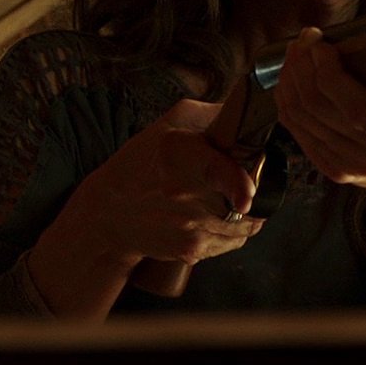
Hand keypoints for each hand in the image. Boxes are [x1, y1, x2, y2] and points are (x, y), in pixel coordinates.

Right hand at [30, 99, 264, 319]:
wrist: (109, 211)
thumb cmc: (143, 161)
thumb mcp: (172, 123)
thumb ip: (215, 114)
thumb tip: (252, 116)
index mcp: (181, 155)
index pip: (217, 172)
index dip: (239, 185)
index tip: (249, 195)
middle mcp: (186, 195)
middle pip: (248, 197)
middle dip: (255, 187)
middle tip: (243, 176)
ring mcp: (190, 227)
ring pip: (248, 224)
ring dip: (248, 211)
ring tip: (226, 197)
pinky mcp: (192, 249)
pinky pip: (234, 241)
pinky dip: (235, 230)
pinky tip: (216, 216)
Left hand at [272, 28, 365, 235]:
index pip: (360, 111)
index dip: (330, 75)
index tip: (322, 43)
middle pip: (323, 111)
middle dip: (304, 67)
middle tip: (306, 38)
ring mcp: (358, 168)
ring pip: (304, 120)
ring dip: (291, 80)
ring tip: (298, 52)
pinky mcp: (337, 170)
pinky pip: (298, 132)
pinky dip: (288, 101)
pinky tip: (292, 77)